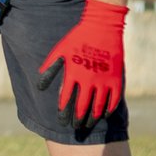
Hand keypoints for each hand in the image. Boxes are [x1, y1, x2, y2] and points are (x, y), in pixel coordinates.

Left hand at [38, 0, 127, 122]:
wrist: (102, 26)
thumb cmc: (78, 37)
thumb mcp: (59, 50)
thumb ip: (50, 68)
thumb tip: (39, 85)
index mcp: (73, 73)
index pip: (65, 99)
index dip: (63, 112)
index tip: (60, 121)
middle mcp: (88, 79)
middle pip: (82, 106)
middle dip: (77, 119)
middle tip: (75, 128)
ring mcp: (103, 80)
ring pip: (98, 106)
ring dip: (92, 118)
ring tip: (88, 125)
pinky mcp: (115, 78)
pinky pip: (113, 99)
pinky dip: (108, 109)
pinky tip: (104, 114)